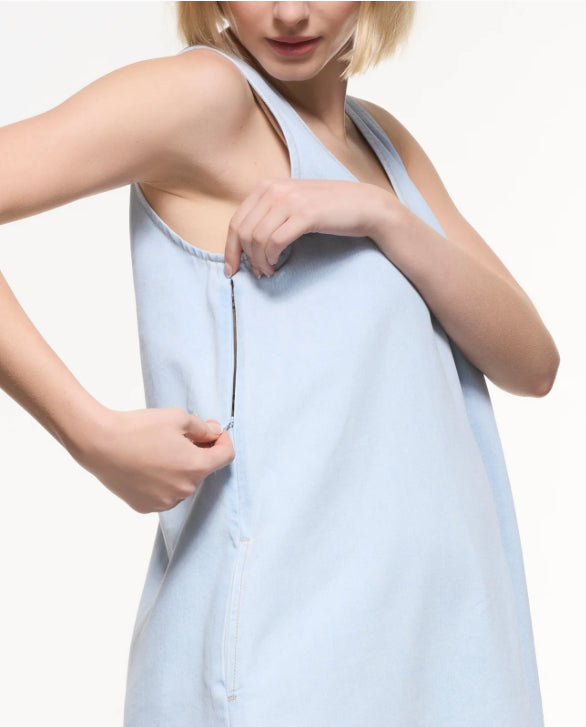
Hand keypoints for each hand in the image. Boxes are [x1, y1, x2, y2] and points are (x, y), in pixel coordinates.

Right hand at [73, 407, 234, 513]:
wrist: (100, 444)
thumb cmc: (139, 429)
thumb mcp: (178, 418)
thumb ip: (203, 428)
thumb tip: (214, 433)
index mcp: (196, 467)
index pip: (226, 456)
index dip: (223, 440)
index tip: (212, 431)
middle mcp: (184, 490)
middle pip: (202, 469)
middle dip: (198, 452)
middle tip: (181, 436)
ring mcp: (165, 502)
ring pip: (183, 483)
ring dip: (179, 468)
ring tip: (158, 450)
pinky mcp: (146, 507)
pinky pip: (164, 493)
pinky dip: (162, 480)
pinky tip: (146, 465)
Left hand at [224, 178, 390, 277]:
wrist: (364, 205)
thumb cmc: (329, 210)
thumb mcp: (294, 204)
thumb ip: (271, 215)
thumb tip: (248, 242)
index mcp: (268, 186)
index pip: (236, 221)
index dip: (230, 249)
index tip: (232, 269)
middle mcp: (275, 189)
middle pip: (243, 232)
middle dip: (245, 258)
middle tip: (257, 273)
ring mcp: (290, 200)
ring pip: (258, 238)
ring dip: (260, 261)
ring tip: (269, 271)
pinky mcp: (305, 214)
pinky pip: (276, 241)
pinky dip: (272, 258)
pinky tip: (277, 265)